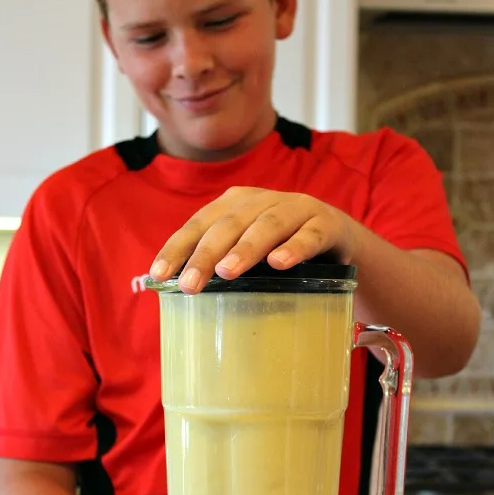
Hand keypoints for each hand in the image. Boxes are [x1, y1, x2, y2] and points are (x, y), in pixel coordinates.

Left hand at [150, 186, 355, 292]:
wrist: (336, 237)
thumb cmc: (278, 247)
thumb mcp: (246, 251)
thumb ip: (219, 262)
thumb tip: (178, 293)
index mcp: (234, 205)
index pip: (198, 224)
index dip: (177, 248)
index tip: (158, 276)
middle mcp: (261, 201)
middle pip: (228, 225)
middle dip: (205, 255)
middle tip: (189, 285)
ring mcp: (295, 209)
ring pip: (267, 226)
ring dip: (246, 248)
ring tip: (228, 272)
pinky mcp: (326, 224)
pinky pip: (309, 235)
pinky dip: (294, 247)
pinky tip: (279, 263)